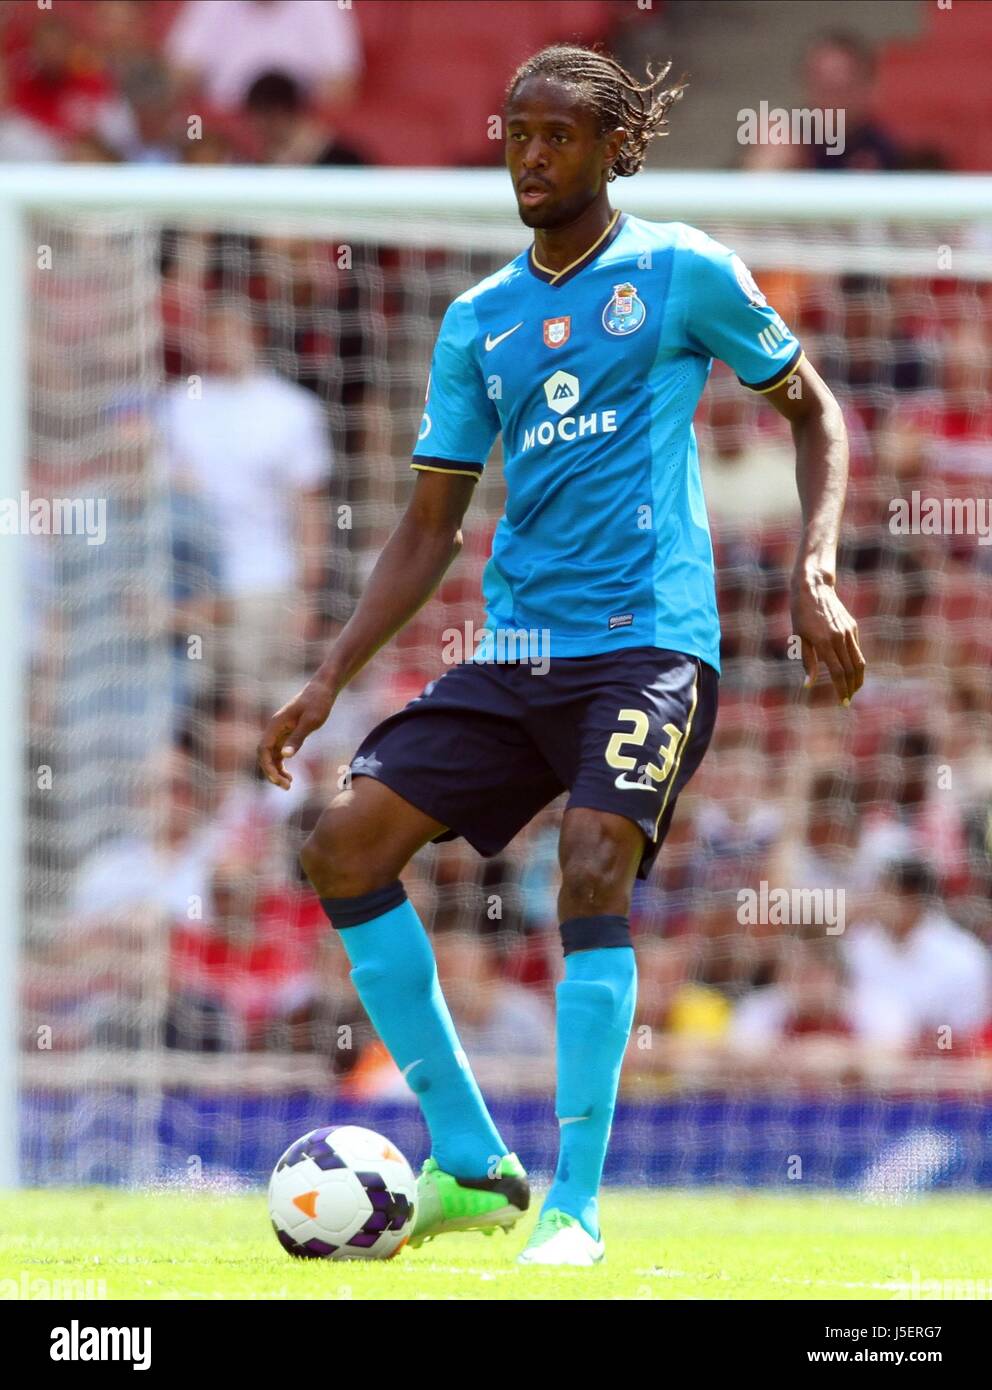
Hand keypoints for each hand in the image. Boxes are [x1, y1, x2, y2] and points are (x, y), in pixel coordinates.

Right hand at [257, 679, 334, 788]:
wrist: (322, 690)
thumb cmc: (318, 703)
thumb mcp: (310, 721)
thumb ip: (297, 738)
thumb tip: (285, 756)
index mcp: (276, 725)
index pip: (263, 750)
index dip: (268, 766)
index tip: (278, 780)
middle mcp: (274, 729)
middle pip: (265, 755)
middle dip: (271, 772)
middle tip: (286, 787)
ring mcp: (279, 732)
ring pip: (271, 756)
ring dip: (276, 771)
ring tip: (288, 785)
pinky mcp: (286, 734)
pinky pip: (278, 753)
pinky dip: (281, 765)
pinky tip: (290, 776)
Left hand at [791, 575, 864, 704]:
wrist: (813, 587)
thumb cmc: (800, 614)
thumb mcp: (799, 638)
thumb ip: (807, 662)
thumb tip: (808, 685)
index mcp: (825, 642)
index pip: (838, 673)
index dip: (841, 689)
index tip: (842, 701)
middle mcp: (840, 637)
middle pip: (851, 669)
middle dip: (851, 687)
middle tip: (847, 700)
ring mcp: (848, 632)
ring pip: (859, 661)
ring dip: (857, 678)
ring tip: (853, 689)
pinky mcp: (853, 627)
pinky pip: (856, 649)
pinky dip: (855, 663)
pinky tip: (850, 671)